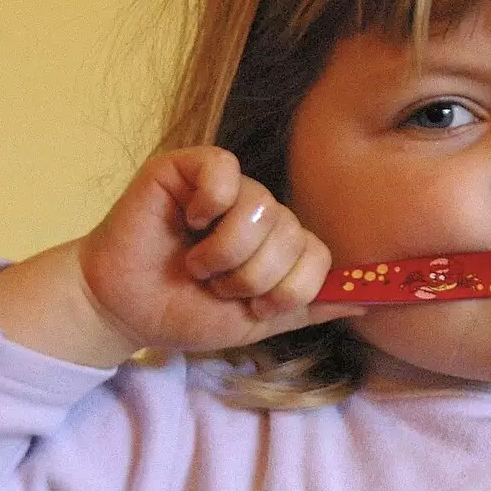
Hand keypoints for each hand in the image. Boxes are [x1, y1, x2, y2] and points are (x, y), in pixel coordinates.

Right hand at [74, 147, 361, 357]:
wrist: (123, 308)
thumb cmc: (183, 312)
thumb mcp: (255, 323)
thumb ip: (307, 308)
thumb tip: (367, 301)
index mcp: (279, 244)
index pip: (318, 255)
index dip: (288, 289)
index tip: (252, 307)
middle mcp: (259, 211)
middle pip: (291, 235)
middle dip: (252, 278)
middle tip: (216, 287)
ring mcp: (227, 187)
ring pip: (261, 208)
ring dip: (225, 253)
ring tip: (196, 266)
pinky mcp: (189, 167)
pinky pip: (226, 170)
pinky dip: (210, 203)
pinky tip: (188, 221)